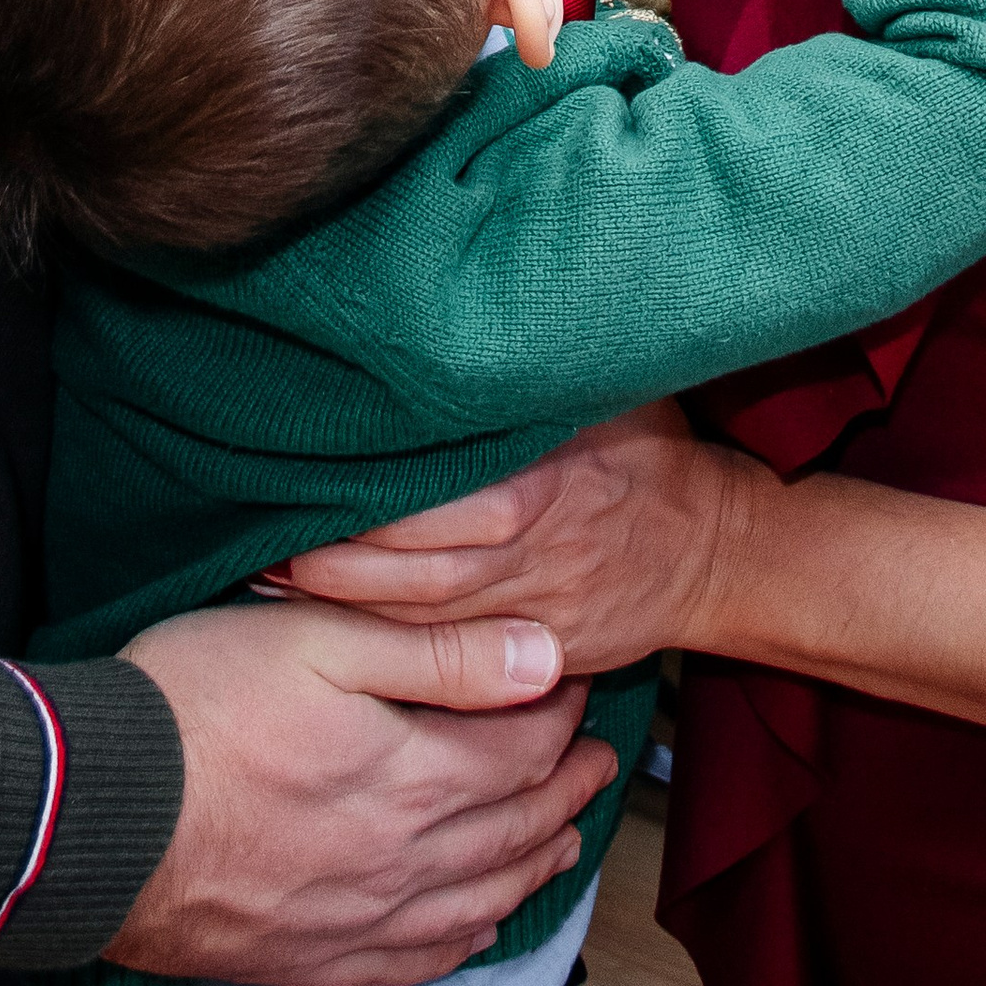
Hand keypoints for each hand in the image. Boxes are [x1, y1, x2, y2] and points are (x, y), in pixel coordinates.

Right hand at [106, 599, 617, 985]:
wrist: (92, 817)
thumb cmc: (194, 708)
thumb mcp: (319, 641)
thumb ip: (439, 654)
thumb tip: (543, 659)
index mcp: (415, 777)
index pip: (524, 746)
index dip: (561, 710)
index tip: (579, 681)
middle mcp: (405, 860)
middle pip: (516, 826)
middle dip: (567, 786)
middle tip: (599, 760)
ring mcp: (360, 919)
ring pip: (481, 898)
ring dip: (534, 863)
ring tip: (564, 838)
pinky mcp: (312, 957)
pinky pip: (419, 960)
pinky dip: (467, 938)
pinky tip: (477, 923)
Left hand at [276, 402, 768, 674]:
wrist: (719, 551)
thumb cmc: (655, 456)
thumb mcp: (613, 397)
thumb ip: (544, 380)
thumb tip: (483, 326)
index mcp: (550, 483)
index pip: (445, 501)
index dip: (372, 503)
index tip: (309, 481)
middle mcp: (536, 554)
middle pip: (417, 573)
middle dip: (336, 566)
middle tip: (266, 544)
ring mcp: (535, 615)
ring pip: (425, 625)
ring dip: (347, 610)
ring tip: (274, 585)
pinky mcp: (537, 653)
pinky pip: (454, 659)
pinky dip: (392, 650)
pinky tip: (337, 635)